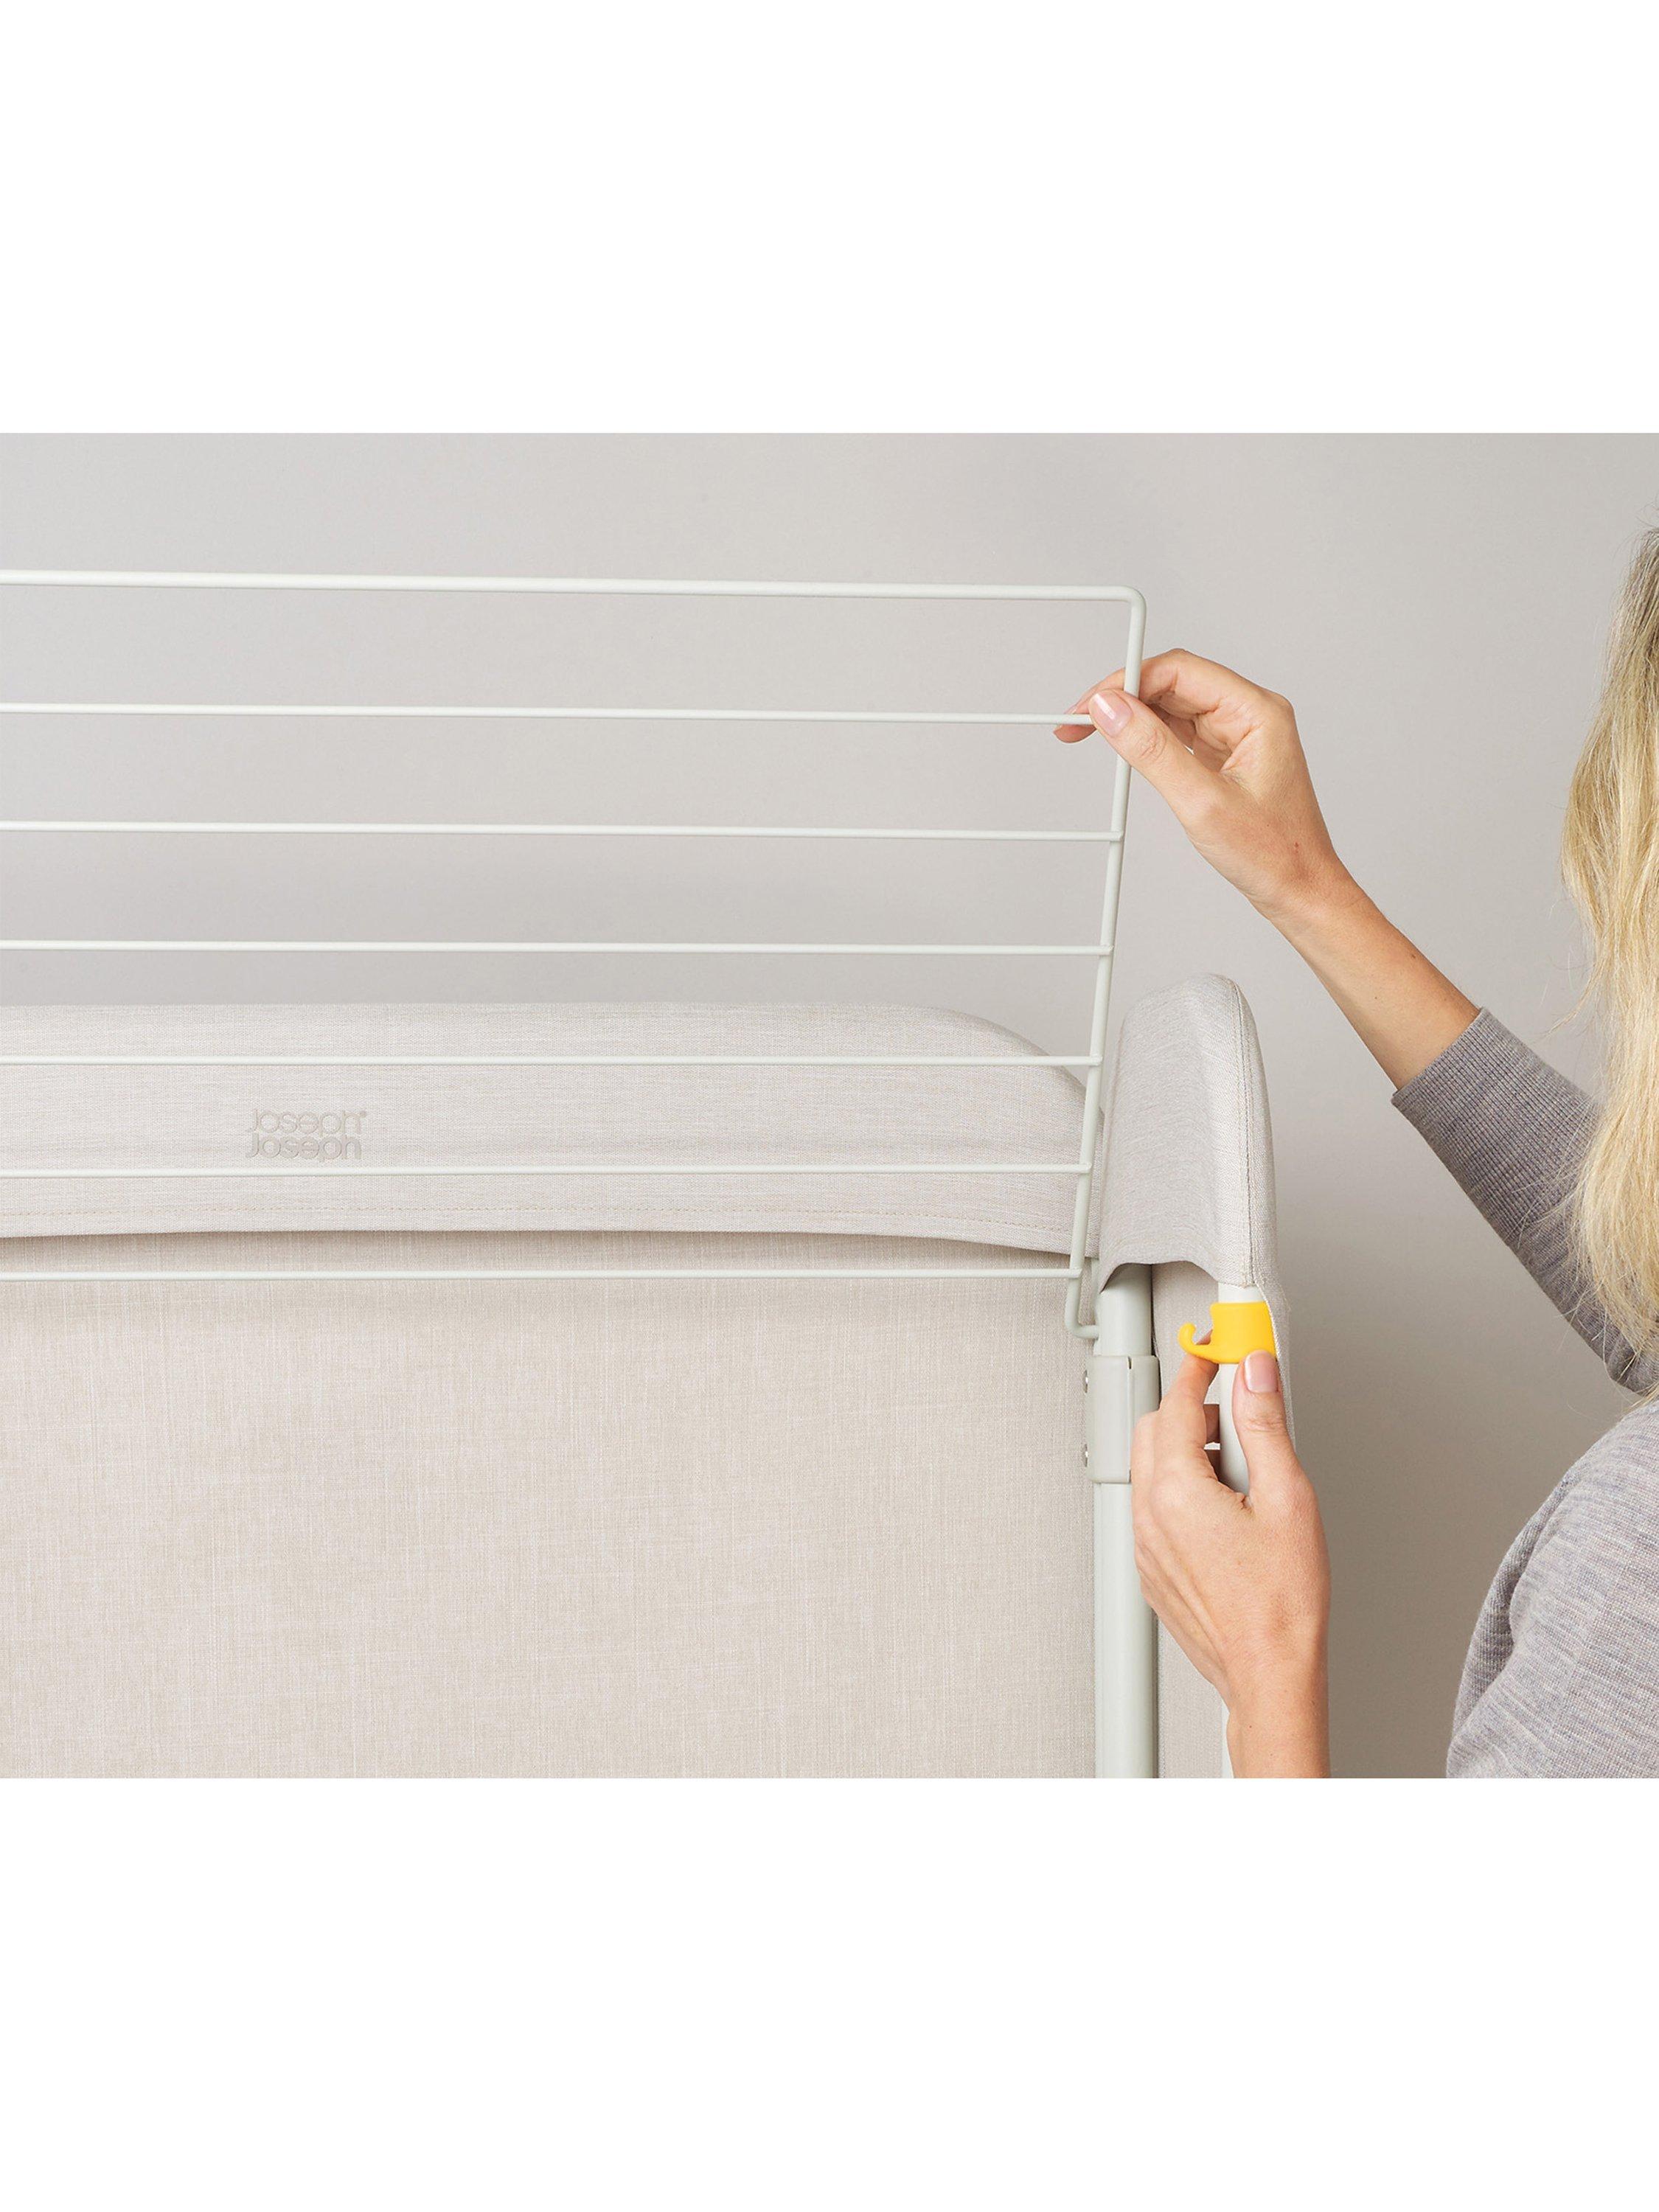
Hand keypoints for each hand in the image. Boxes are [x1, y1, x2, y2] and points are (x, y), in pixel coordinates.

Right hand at [1059, 646, 1477, 1088]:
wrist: (1301, 892)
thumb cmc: (1273, 854)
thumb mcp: (1202, 802)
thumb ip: (1152, 750)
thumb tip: (1109, 709)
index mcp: (1256, 712)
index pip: (1179, 671)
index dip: (1128, 682)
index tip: (1090, 705)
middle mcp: (1248, 715)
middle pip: (1173, 683)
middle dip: (1123, 698)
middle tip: (1078, 722)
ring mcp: (1237, 735)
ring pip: (1172, 707)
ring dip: (1131, 718)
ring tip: (1090, 734)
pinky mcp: (1225, 756)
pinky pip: (1179, 733)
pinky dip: (1148, 738)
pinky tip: (1126, 750)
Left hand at [1132, 1347, 1330, 1777]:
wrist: (1270, 1675)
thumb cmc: (1283, 1605)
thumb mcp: (1288, 1498)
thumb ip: (1265, 1426)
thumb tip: (1254, 1374)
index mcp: (1175, 1493)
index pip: (1174, 1404)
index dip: (1198, 1368)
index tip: (1216, 1349)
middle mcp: (1149, 1518)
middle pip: (1152, 1432)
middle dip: (1191, 1412)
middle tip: (1236, 1416)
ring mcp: (1146, 1548)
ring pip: (1151, 1471)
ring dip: (1188, 1453)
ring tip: (1242, 1471)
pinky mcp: (1153, 1570)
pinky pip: (1157, 1510)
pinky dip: (1183, 1491)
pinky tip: (1229, 1510)